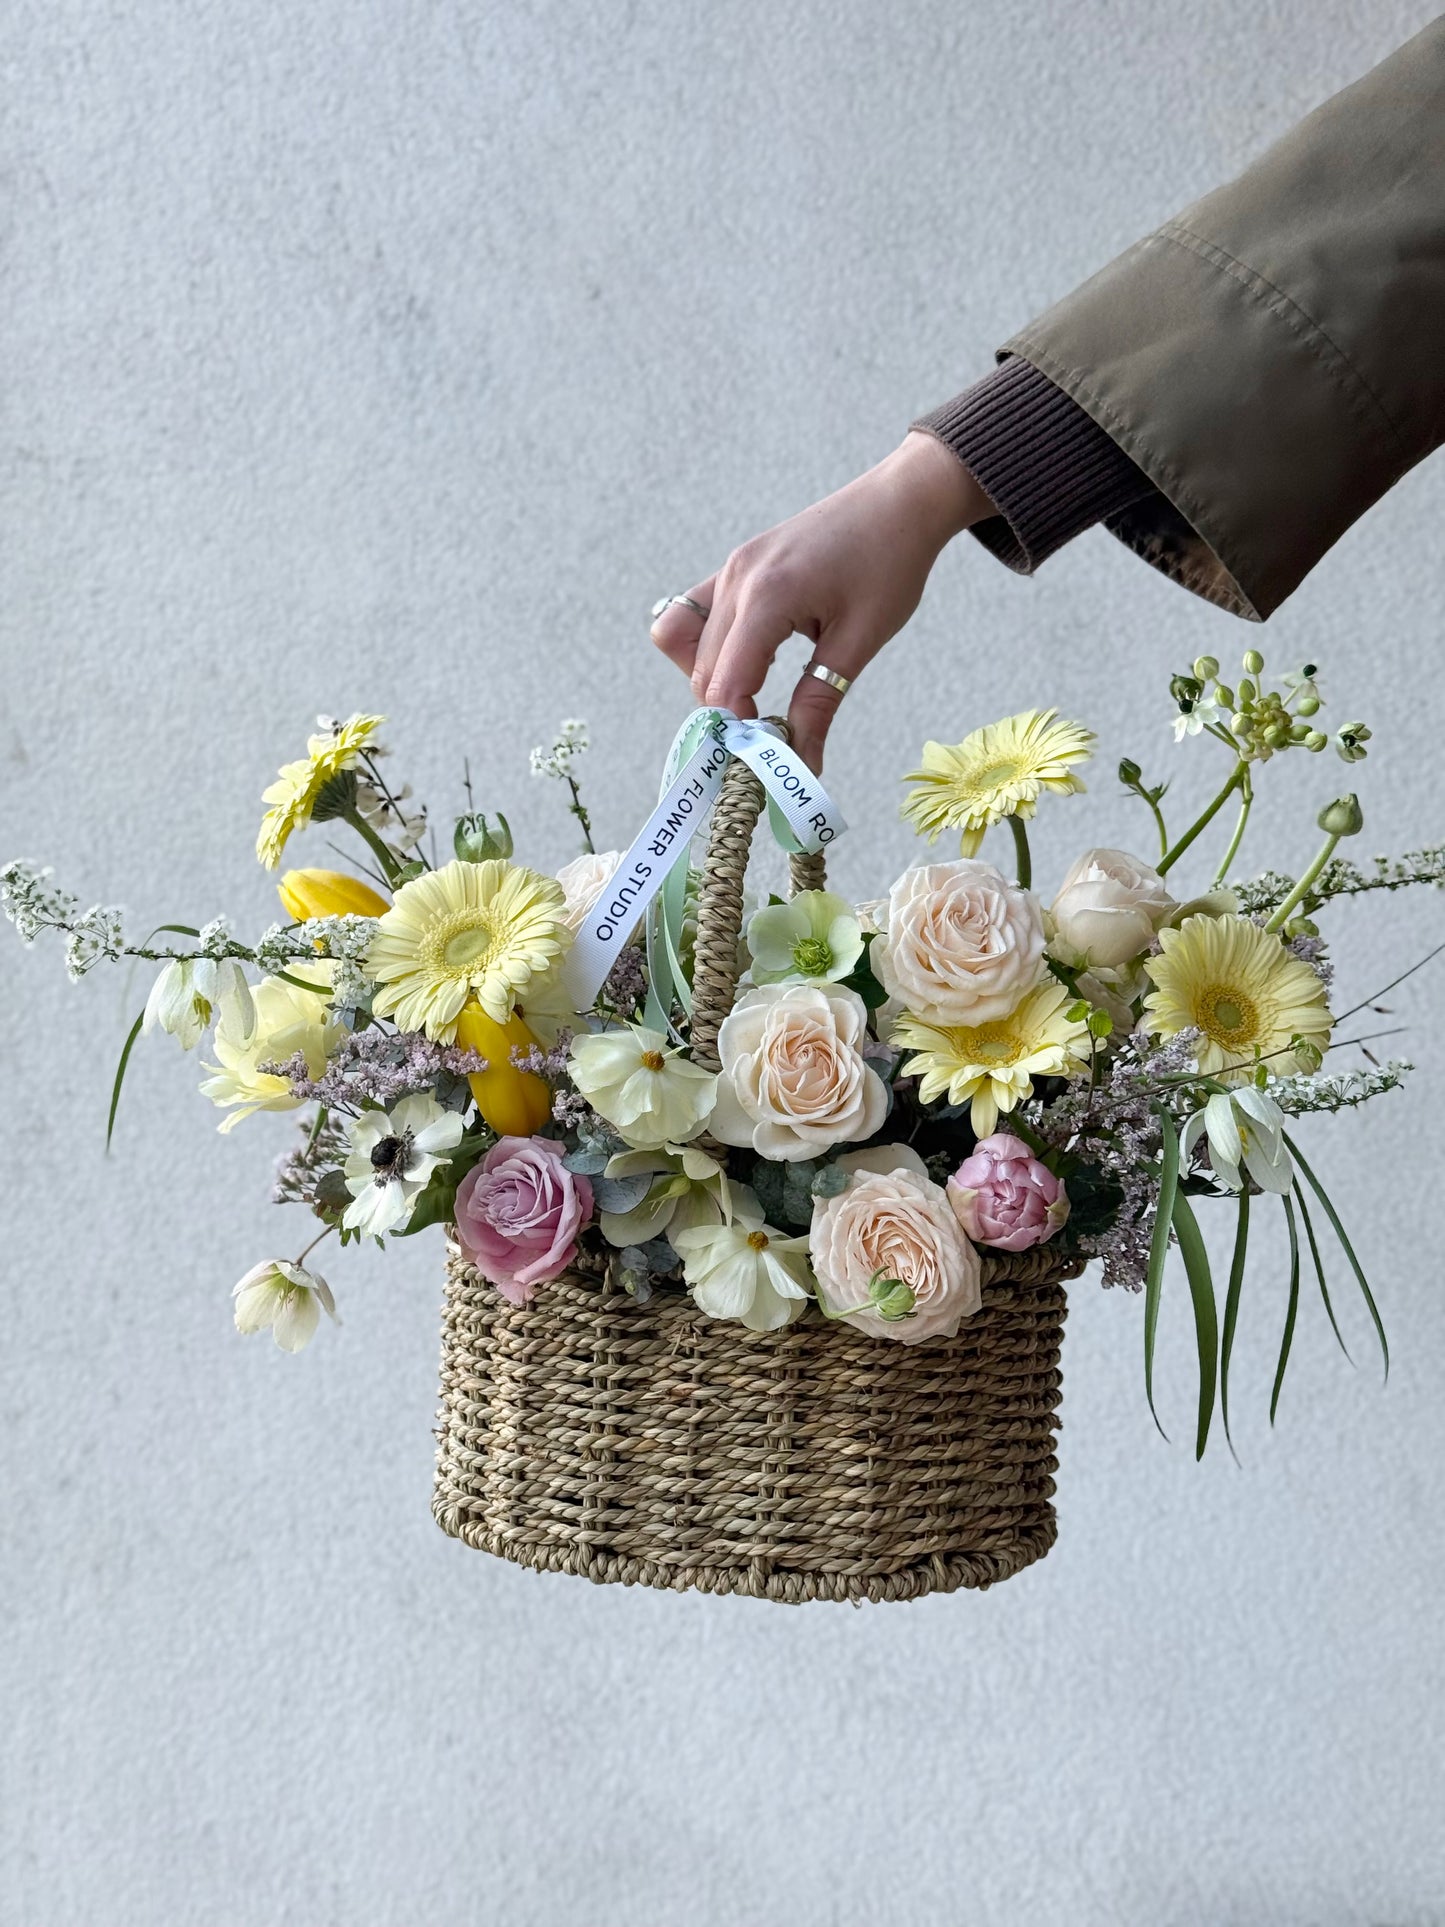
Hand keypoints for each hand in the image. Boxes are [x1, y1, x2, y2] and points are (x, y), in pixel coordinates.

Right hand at [650, 431, 994, 770]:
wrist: (899, 502)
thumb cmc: (889, 564)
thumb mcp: (859, 642)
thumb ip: (820, 703)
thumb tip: (802, 762)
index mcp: (768, 596)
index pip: (726, 683)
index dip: (741, 728)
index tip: (770, 753)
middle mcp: (737, 579)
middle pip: (702, 671)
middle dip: (728, 711)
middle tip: (771, 732)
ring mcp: (730, 568)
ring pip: (686, 644)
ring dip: (713, 680)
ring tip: (758, 695)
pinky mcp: (735, 566)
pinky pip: (695, 615)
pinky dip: (712, 649)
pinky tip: (755, 661)